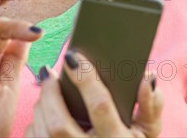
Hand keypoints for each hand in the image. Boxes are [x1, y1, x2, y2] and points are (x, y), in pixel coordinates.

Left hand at [25, 51, 163, 136]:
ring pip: (42, 130)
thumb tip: (146, 78)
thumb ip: (150, 105)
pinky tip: (45, 112)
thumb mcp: (147, 131)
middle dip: (50, 93)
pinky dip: (36, 122)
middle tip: (50, 73)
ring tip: (48, 90)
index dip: (85, 79)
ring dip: (42, 105)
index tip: (73, 57)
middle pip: (58, 122)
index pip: (99, 106)